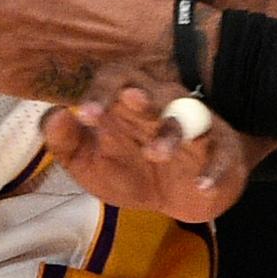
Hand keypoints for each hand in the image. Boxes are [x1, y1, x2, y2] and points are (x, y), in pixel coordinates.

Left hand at [43, 90, 259, 222]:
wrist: (180, 197)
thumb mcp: (90, 162)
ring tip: (156, 153)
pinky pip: (221, 156)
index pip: (115, 80)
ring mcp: (194, 127)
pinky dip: (213, 170)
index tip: (85, 115)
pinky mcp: (221, 152)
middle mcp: (162, 105)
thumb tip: (55, 115)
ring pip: (187, 120)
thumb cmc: (131, 170)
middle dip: (142, 96)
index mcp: (127, 102)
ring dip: (171, 134)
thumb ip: (66, 142)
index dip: (100, 93)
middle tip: (130, 99)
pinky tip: (201, 184)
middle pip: (154, 92)